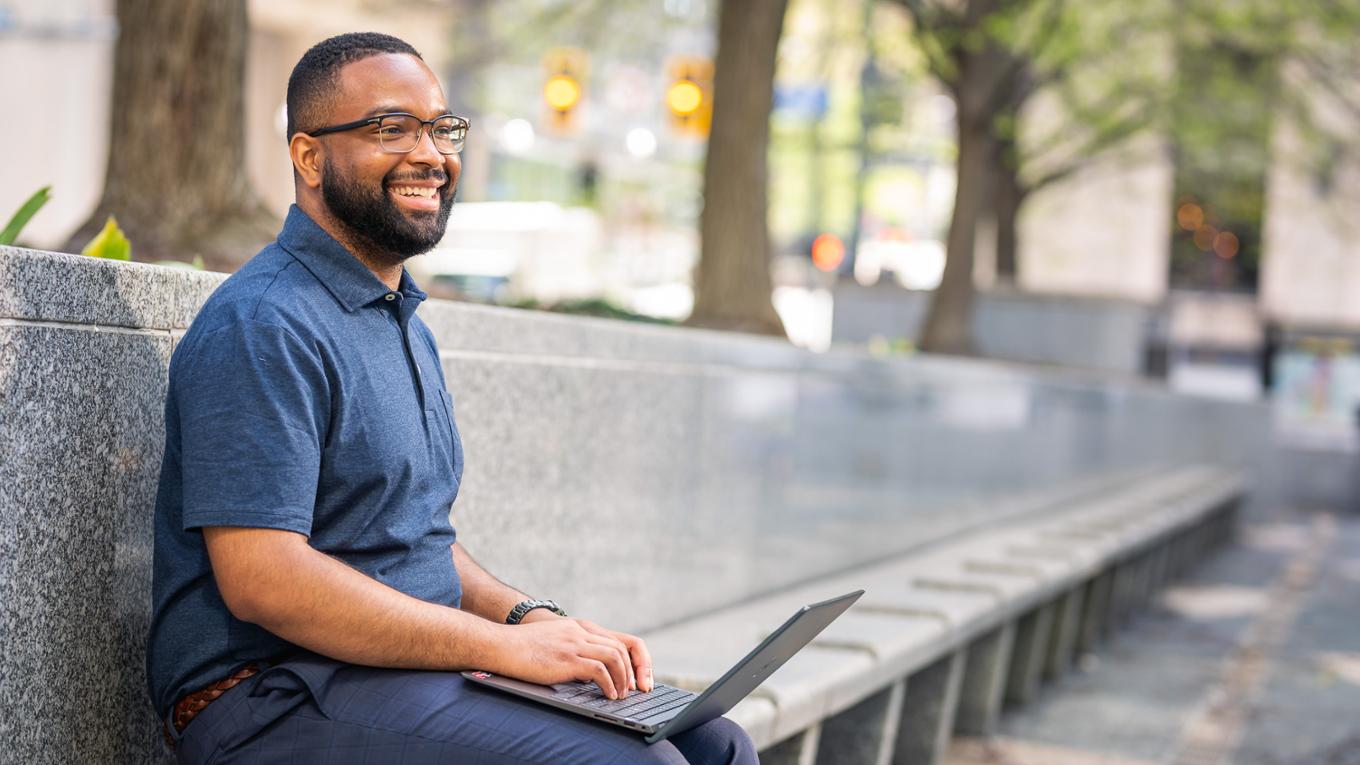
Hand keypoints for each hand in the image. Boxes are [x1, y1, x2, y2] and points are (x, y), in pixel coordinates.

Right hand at [495, 616, 652, 698]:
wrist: (501, 645)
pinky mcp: (567, 659)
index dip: (629, 659)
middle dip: (632, 670)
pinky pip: (599, 671)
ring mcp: (574, 644)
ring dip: (623, 678)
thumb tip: (586, 671)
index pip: (615, 639)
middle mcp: (579, 632)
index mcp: (578, 626)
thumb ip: (571, 647)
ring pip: (614, 657)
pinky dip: (609, 684)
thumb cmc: (522, 647)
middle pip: (620, 647)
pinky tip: (608, 695)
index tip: (632, 676)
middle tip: (632, 689)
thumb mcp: (553, 640)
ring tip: (621, 694)